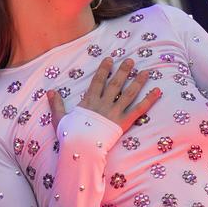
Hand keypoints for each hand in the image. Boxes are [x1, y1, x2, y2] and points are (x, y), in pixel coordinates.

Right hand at [47, 57, 161, 131]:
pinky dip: (149, 100)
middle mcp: (103, 103)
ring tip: (147, 72)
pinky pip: (139, 109)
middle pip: (116, 83)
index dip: (104, 69)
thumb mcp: (60, 118)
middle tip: (131, 60)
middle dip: (124, 70)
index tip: (109, 59)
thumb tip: (49, 91)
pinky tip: (157, 91)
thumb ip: (56, 104)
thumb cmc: (70, 135)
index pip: (98, 81)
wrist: (81, 147)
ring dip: (138, 81)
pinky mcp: (124, 122)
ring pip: (129, 93)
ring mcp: (114, 112)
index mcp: (89, 101)